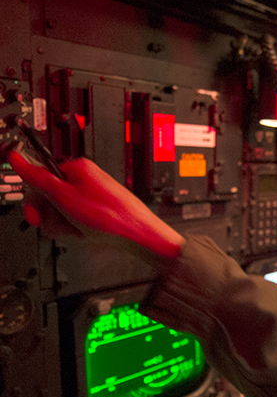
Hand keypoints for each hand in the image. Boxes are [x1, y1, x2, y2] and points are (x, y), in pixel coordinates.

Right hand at [6, 149, 183, 263]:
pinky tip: (87, 233)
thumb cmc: (111, 216)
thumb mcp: (65, 198)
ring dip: (66, 224)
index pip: (40, 178)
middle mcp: (85, 179)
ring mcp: (91, 196)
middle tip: (62, 225)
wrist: (139, 235)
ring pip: (63, 211)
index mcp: (77, 168)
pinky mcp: (98, 210)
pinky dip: (78, 229)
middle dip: (52, 215)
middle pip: (50, 197)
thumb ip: (38, 180)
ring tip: (80, 230)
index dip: (35, 200)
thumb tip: (17, 160)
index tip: (34, 216)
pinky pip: (77, 219)